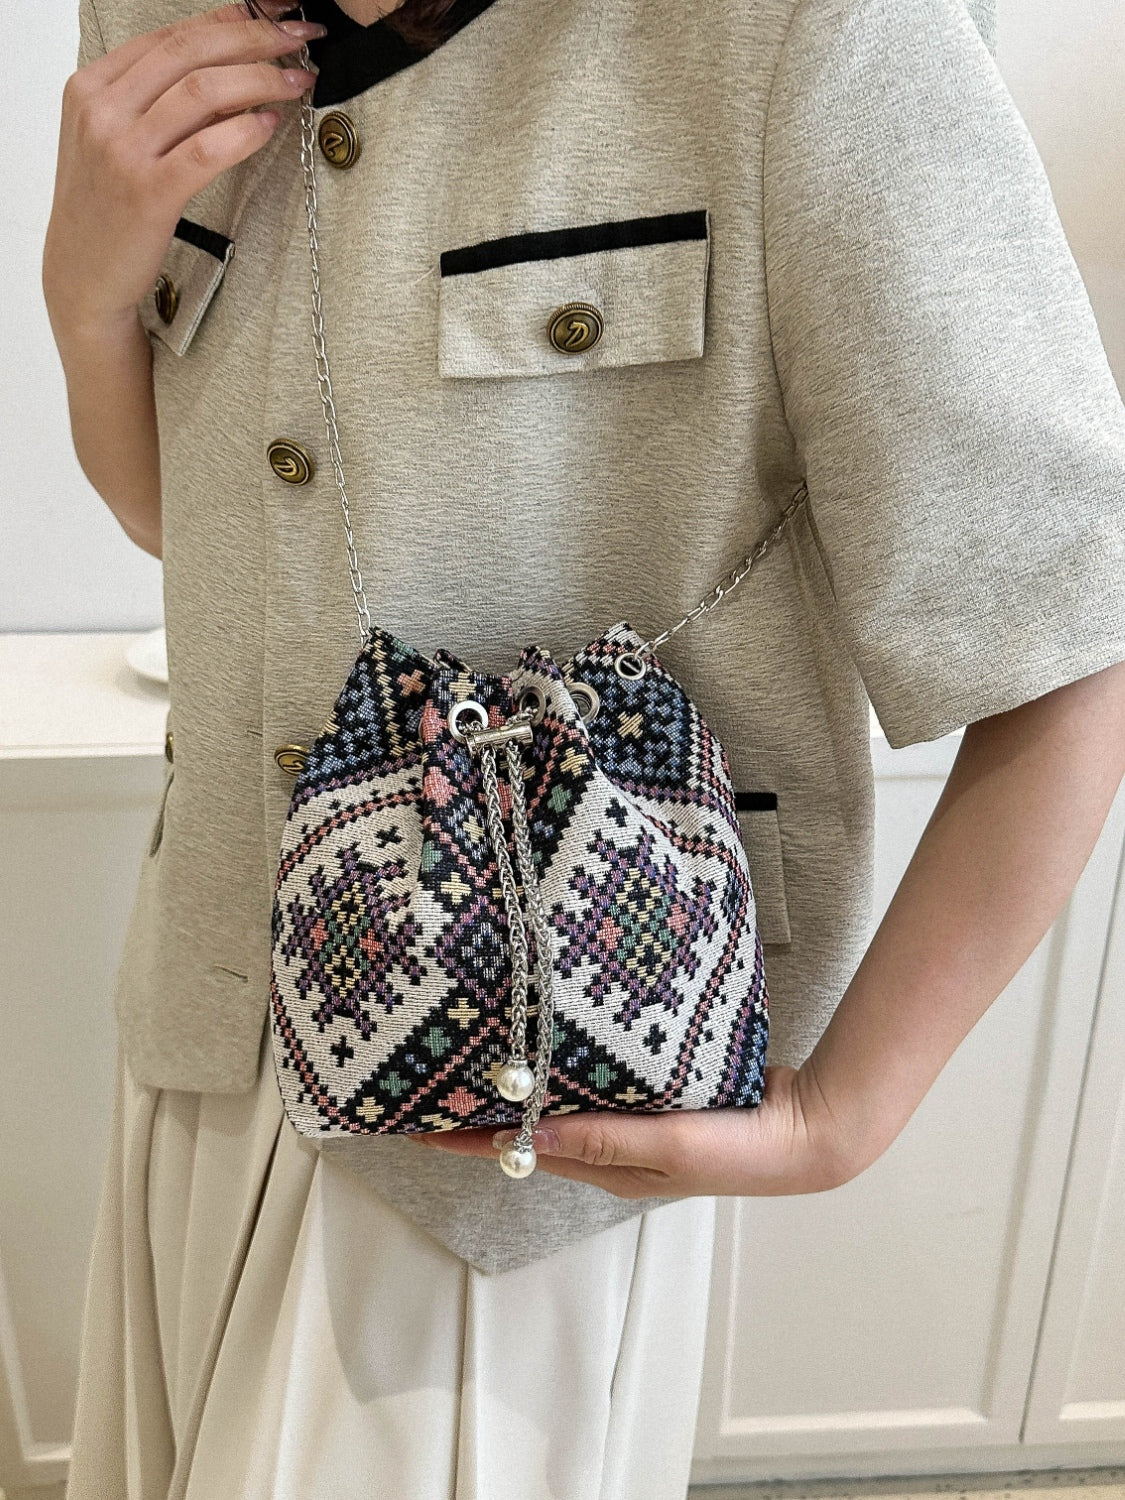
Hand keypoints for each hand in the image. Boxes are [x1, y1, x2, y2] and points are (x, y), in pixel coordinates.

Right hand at [43, 1, 324, 338]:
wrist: (82, 277)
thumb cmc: (107, 211)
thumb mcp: (114, 141)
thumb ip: (155, 102)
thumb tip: (226, 69)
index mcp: (91, 86)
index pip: (172, 36)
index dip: (231, 18)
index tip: (273, 13)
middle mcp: (102, 109)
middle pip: (192, 52)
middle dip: (256, 38)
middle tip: (300, 40)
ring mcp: (122, 150)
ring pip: (204, 91)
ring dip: (262, 80)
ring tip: (298, 83)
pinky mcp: (147, 192)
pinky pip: (207, 148)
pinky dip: (246, 130)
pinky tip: (271, 124)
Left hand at [407, 1064, 868, 1199]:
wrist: (808, 1133)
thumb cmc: (741, 1149)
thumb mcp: (665, 1146)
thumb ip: (599, 1137)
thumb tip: (522, 1136)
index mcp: (607, 1166)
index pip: (516, 1150)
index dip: (465, 1135)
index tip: (412, 1119)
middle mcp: (611, 1145)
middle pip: (528, 1125)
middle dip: (481, 1105)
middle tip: (434, 1074)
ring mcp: (633, 1120)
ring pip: (558, 1100)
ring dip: (520, 1081)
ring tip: (479, 1049)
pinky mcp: (655, 1093)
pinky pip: (596, 1079)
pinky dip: (565, 1065)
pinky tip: (554, 1038)